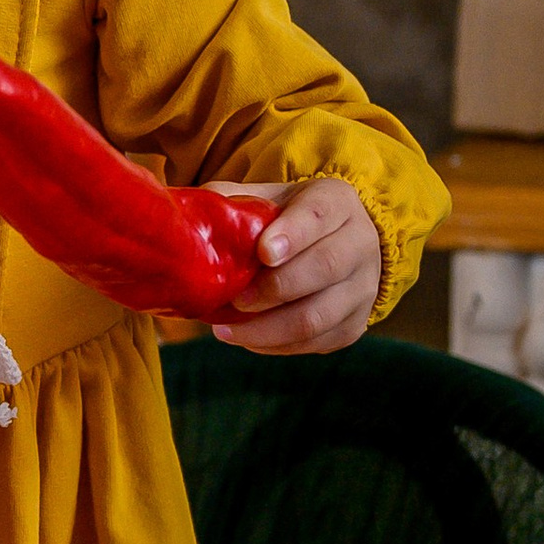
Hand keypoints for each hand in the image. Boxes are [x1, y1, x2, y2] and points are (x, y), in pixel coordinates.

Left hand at [211, 176, 381, 355]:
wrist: (335, 241)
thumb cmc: (287, 219)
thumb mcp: (265, 198)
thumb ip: (230, 203)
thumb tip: (181, 220)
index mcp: (337, 201)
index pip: (318, 215)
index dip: (292, 235)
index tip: (262, 253)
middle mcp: (360, 243)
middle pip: (325, 268)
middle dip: (275, 289)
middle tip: (235, 301)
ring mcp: (363, 287)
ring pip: (320, 315)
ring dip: (269, 328)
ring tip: (226, 330)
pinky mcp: (354, 324)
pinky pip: (317, 342)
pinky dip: (277, 345)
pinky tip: (247, 338)